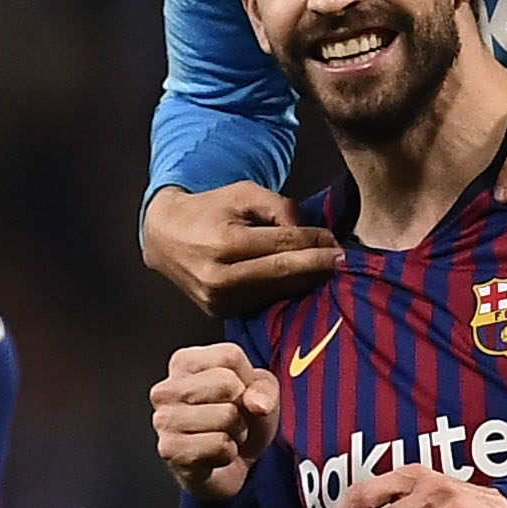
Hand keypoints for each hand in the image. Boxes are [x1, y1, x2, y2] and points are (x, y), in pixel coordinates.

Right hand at [141, 182, 343, 315]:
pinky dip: (285, 291)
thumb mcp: (242, 194)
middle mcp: (218, 277)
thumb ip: (280, 207)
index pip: (281, 245)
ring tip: (325, 269)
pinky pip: (262, 301)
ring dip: (305, 281)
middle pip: (283, 273)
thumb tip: (310, 233)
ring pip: (276, 291)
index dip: (313, 243)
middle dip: (316, 265)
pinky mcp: (219, 312)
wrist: (164, 238)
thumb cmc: (207, 211)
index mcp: (223, 243)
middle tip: (342, 259)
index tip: (335, 240)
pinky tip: (301, 281)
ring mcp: (218, 300)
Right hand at [150, 342, 278, 500]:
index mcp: (183, 363)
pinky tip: (214, 453)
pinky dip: (228, 453)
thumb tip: (257, 404)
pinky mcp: (169, 450)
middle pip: (226, 383)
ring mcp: (163, 420)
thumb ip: (264, 389)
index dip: (248, 379)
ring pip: (226, 416)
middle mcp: (166, 389)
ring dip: (236, 432)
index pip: (229, 356)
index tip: (239, 393)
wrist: (227, 463)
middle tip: (231, 418)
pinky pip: (220, 445)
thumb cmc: (239, 418)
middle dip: (242, 406)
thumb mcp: (260, 392)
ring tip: (223, 434)